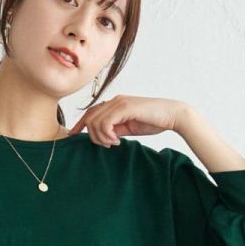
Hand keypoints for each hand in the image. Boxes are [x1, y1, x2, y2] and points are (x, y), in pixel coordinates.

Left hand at [67, 96, 189, 144]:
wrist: (172, 115)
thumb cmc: (153, 121)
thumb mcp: (129, 128)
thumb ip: (116, 130)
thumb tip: (104, 137)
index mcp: (115, 104)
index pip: (91, 112)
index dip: (80, 124)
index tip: (73, 136)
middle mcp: (115, 100)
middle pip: (90, 117)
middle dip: (91, 135)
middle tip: (106, 145)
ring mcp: (120, 102)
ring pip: (95, 121)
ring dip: (101, 137)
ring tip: (114, 143)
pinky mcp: (125, 107)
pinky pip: (105, 122)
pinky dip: (107, 134)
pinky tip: (117, 140)